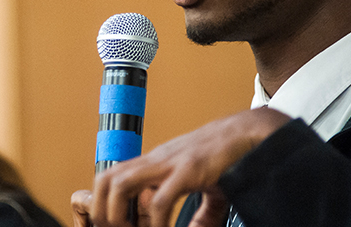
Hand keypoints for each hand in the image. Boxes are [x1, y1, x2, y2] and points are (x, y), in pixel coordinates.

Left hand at [85, 107, 289, 226]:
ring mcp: (169, 163)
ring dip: (120, 215)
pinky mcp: (188, 170)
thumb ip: (201, 211)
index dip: (103, 203)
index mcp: (155, 162)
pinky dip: (157, 222)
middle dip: (103, 211)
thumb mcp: (206, 185)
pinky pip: (160, 199)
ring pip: (121, 184)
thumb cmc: (225, 154)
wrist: (248, 132)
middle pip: (106, 179)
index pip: (111, 177)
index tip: (115, 226)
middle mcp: (156, 160)